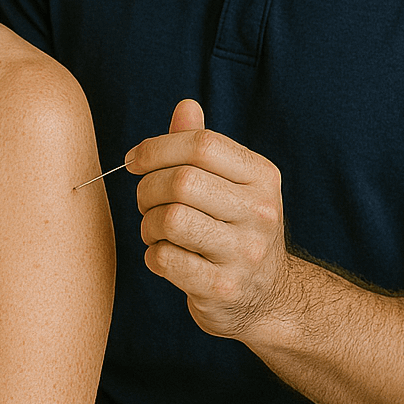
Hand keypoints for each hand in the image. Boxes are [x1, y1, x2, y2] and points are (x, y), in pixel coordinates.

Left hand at [127, 99, 292, 338]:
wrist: (269, 297)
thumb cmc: (237, 230)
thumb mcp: (232, 185)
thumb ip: (205, 147)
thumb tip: (185, 106)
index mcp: (262, 177)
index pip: (202, 145)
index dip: (157, 148)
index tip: (135, 161)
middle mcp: (260, 212)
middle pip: (182, 181)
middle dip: (147, 188)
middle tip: (145, 201)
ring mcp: (245, 253)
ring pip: (171, 219)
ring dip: (149, 224)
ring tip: (156, 230)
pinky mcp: (223, 287)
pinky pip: (166, 259)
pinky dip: (154, 255)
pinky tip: (165, 256)